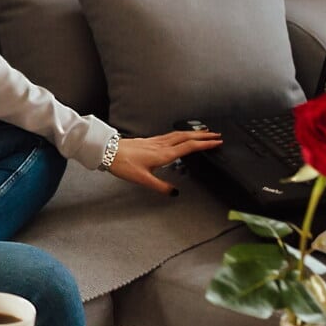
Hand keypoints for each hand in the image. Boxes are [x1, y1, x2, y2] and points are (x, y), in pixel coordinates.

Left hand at [107, 130, 221, 195]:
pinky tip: (181, 135)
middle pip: (187, 137)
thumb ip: (160, 187)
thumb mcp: (143, 180)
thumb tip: (175, 192)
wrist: (108, 151)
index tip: (217, 142)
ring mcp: (156, 141)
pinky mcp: (150, 140)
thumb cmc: (124, 164)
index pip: (189, 147)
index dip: (204, 144)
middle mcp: (162, 145)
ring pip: (179, 134)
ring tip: (204, 132)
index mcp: (164, 154)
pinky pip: (171, 135)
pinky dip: (181, 133)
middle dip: (203, 135)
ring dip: (194, 133)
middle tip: (217, 135)